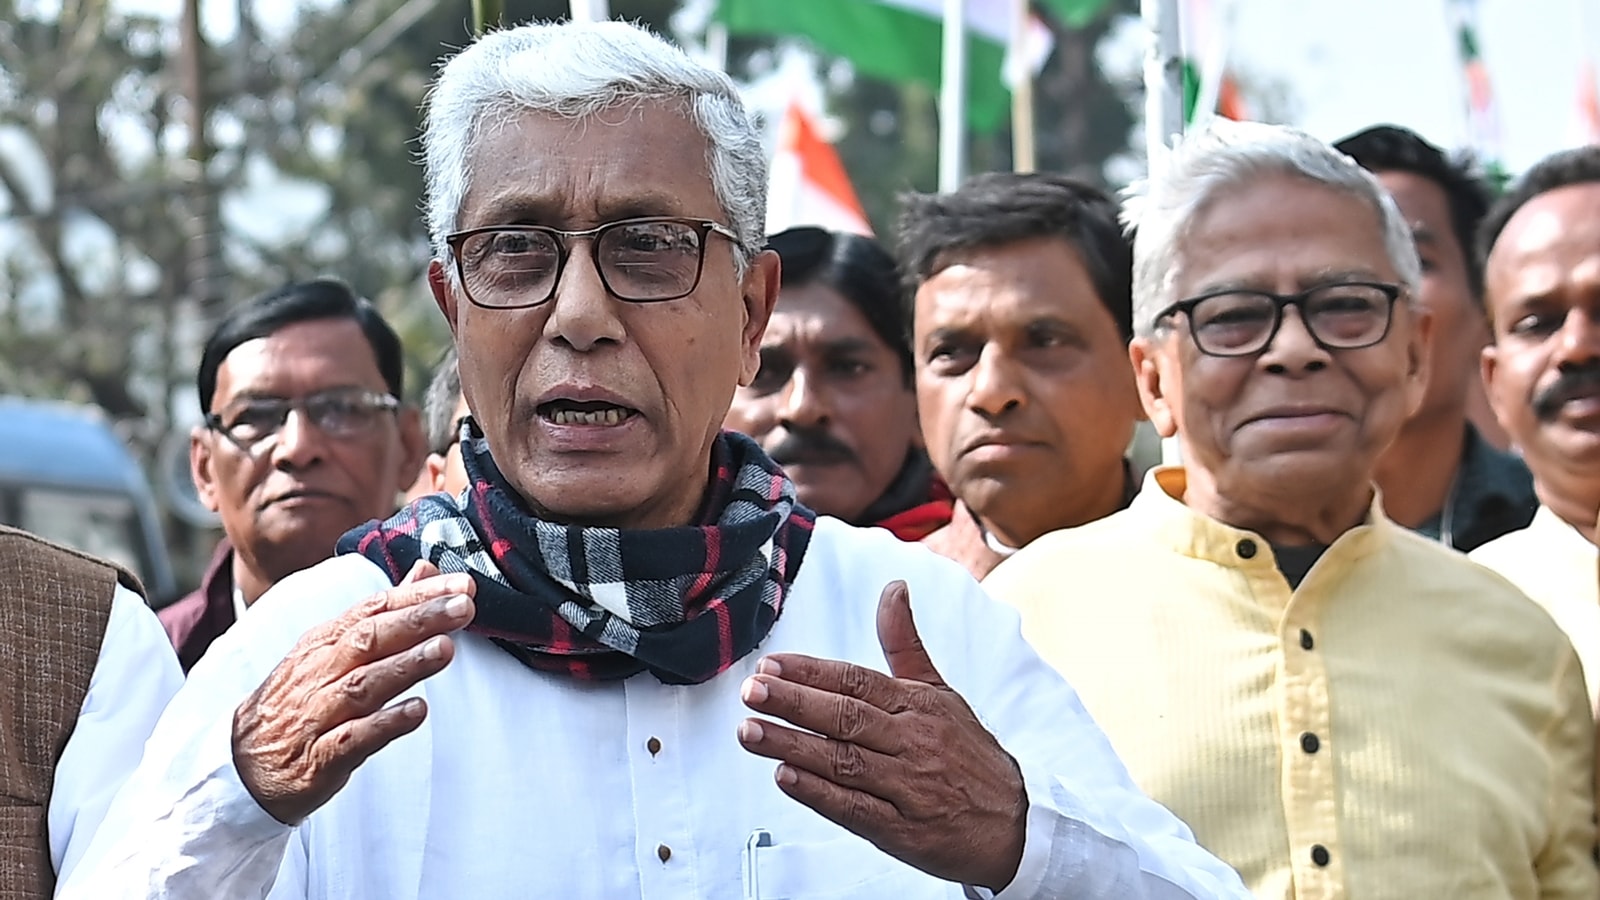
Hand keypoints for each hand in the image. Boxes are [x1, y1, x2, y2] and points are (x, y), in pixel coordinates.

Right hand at [232, 560, 476, 823]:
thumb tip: (426, 571)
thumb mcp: (332, 649)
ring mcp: (317, 715)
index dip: (417, 595)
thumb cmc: (299, 700)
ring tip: (445, 649)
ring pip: (363, 685)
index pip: (373, 608)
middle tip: (463, 608)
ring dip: (406, 665)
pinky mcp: (319, 757)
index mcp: (324, 642)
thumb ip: (383, 611)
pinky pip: (353, 738)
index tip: (461, 586)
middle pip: (370, 639)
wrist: (242, 767)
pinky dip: (385, 724)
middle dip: (418, 621)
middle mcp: (320, 672)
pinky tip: (417, 711)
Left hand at [737, 580, 1026, 889]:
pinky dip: (820, 793)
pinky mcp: (903, 829)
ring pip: (844, 760)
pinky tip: (786, 778)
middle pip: (847, 716)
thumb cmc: (968, 754)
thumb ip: (905, 643)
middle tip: (753, 691)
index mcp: (917, 705)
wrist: (1015, 824)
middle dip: (795, 701)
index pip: (858, 681)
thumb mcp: (940, 692)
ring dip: (793, 745)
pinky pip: (856, 808)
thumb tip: (894, 588)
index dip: (812, 672)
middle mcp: (912, 742)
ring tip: (751, 732)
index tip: (772, 664)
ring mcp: (907, 786)